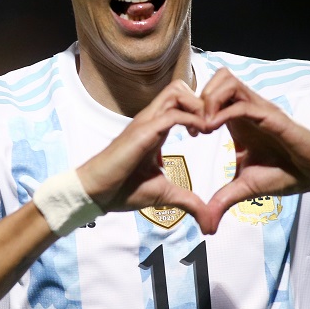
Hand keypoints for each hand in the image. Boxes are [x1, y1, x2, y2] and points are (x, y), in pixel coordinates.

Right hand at [76, 80, 212, 221]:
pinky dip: (192, 119)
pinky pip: (171, 114)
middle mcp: (150, 120)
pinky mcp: (142, 132)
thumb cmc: (123, 190)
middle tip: (212, 125)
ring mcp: (145, 123)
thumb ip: (188, 201)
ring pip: (176, 92)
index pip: (179, 101)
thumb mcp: (164, 194)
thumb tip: (207, 220)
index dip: (199, 110)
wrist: (97, 193)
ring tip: (206, 128)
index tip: (210, 131)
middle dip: (202, 101)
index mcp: (155, 129)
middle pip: (179, 88)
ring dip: (198, 106)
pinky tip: (199, 135)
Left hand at [197, 68, 309, 233]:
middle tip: (192, 125)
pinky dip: (222, 112)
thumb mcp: (245, 187)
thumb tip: (206, 225)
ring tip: (202, 127)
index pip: (211, 92)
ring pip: (227, 80)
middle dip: (198, 97)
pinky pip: (243, 103)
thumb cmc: (285, 174)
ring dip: (209, 99)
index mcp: (238, 118)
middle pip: (218, 77)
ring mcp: (260, 109)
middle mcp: (248, 108)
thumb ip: (222, 200)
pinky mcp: (272, 116)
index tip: (188, 132)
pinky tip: (211, 130)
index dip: (194, 107)